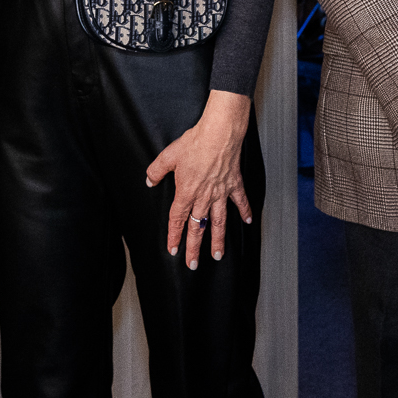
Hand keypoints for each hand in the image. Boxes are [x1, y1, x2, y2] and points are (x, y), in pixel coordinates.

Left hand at [145, 90, 253, 269]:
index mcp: (187, 192)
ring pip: (218, 222)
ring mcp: (221, 192)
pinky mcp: (234, 184)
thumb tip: (149, 180)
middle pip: (198, 227)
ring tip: (217, 255)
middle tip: (193, 264)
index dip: (174, 236)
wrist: (219, 133)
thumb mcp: (169, 155)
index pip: (178, 219)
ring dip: (218, 240)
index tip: (173, 250)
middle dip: (194, 248)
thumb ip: (156, 170)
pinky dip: (245, 212)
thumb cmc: (196, 142)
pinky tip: (248, 222)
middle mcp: (204, 196)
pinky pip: (240, 201)